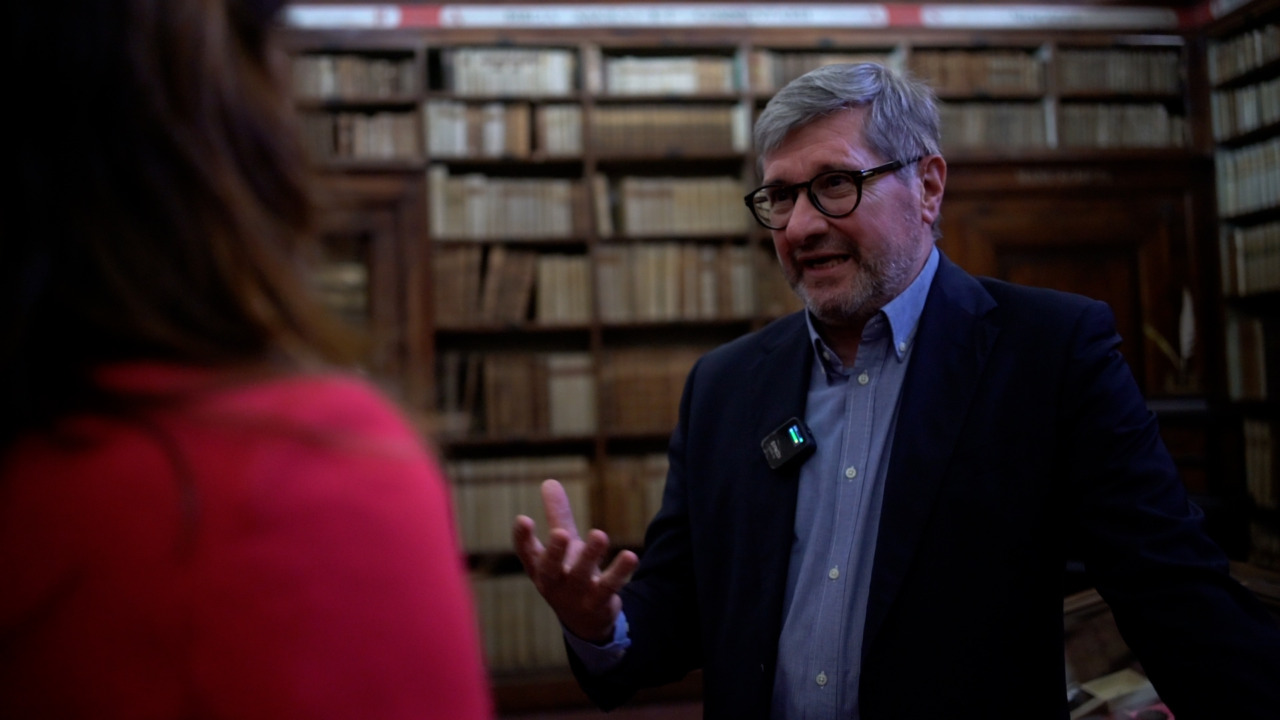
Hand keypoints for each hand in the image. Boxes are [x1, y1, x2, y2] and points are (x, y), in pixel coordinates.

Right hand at [513, 479, 638, 644]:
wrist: (585, 621)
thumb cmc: (568, 574)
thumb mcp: (563, 546)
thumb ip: (558, 516)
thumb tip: (549, 481)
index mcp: (540, 568)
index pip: (527, 553)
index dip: (522, 538)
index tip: (523, 519)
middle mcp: (554, 583)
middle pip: (550, 568)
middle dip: (555, 551)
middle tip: (561, 533)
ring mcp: (575, 596)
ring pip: (582, 576)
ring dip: (590, 556)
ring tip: (600, 535)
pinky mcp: (598, 603)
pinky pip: (610, 587)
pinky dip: (619, 572)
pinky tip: (631, 556)